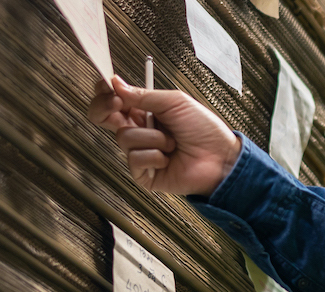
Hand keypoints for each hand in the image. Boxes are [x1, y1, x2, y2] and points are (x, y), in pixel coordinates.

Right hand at [88, 76, 240, 196]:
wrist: (222, 158)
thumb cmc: (205, 130)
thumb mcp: (175, 103)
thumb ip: (144, 95)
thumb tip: (116, 84)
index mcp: (145, 113)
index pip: (114, 101)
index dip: (105, 92)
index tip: (106, 85)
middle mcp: (139, 131)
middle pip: (102, 118)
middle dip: (106, 108)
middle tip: (118, 104)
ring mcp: (140, 153)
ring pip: (123, 137)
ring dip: (151, 137)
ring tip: (172, 142)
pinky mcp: (143, 174)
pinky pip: (134, 159)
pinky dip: (154, 156)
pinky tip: (169, 158)